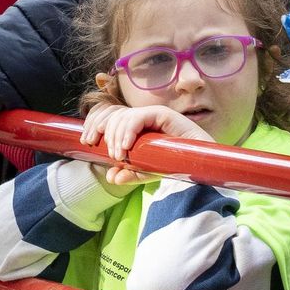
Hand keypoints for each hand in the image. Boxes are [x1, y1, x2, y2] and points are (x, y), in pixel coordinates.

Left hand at [79, 103, 212, 185]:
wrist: (202, 165)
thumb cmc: (177, 165)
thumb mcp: (148, 171)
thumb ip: (130, 172)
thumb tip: (112, 176)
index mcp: (136, 127)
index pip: (110, 117)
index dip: (95, 125)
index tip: (87, 141)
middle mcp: (143, 117)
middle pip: (113, 115)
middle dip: (104, 132)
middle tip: (110, 155)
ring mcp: (153, 114)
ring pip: (123, 116)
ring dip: (117, 136)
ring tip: (119, 156)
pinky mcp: (163, 114)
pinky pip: (138, 117)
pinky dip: (129, 130)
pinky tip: (127, 147)